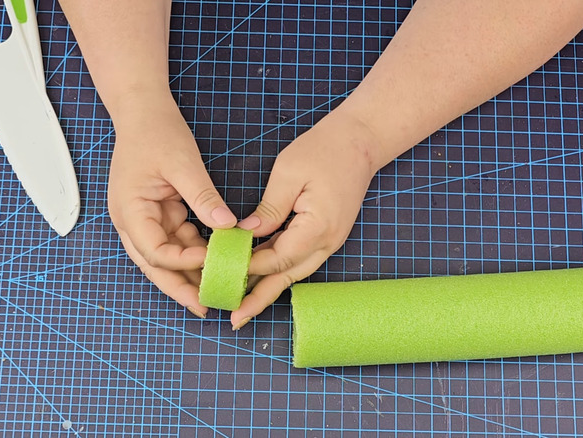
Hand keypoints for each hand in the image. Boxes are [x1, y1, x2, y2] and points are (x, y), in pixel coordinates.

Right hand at [108, 96, 236, 317]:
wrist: (143, 111)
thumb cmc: (155, 132)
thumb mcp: (182, 163)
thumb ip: (203, 196)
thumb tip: (227, 226)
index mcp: (129, 211)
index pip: (154, 251)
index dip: (183, 262)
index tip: (212, 263)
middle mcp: (132, 221)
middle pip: (155, 265)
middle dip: (180, 286)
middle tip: (206, 306)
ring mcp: (145, 219)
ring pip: (167, 256)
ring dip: (190, 271)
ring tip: (217, 287)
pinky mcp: (159, 214)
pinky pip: (178, 240)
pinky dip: (196, 250)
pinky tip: (216, 259)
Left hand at [232, 110, 378, 328]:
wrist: (360, 142)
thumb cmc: (324, 150)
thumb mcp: (289, 173)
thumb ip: (269, 208)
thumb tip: (246, 235)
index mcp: (318, 227)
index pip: (278, 258)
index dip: (249, 266)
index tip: (222, 273)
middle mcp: (327, 241)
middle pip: (287, 277)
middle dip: (259, 298)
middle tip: (235, 319)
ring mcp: (328, 241)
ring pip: (293, 272)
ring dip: (268, 290)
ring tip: (242, 309)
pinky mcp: (324, 235)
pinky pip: (297, 259)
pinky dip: (277, 271)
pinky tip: (257, 278)